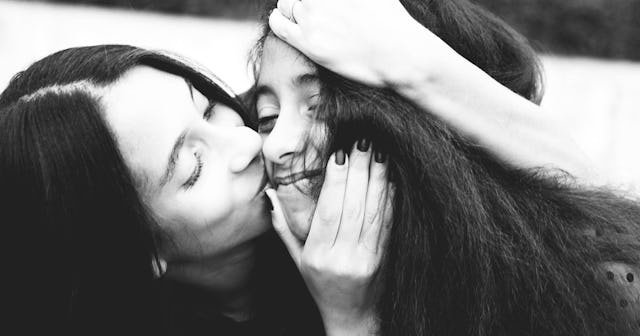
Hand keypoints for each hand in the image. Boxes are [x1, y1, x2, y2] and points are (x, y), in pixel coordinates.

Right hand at [266, 140, 392, 334]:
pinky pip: (387, 223)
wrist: (352, 318)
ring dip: (377, 178)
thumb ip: (284, 228)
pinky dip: (389, 198)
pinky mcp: (384, 259)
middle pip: (352, 206)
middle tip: (363, 141)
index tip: (340, 152)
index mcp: (317, 255)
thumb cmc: (320, 286)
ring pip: (372, 211)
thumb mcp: (297, 260)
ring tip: (378, 151)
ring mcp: (366, 259)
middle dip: (359, 170)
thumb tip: (270, 195)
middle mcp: (342, 257)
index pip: (327, 210)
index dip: (335, 180)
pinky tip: (390, 177)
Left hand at [269, 0, 444, 86]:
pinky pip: (278, 24)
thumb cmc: (392, 21)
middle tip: (314, 10)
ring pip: (285, 4)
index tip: (321, 5)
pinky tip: (286, 22)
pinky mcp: (308, 42)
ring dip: (292, 9)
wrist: (398, 54)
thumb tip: (345, 0)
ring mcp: (313, 17)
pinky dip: (279, 20)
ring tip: (304, 18)